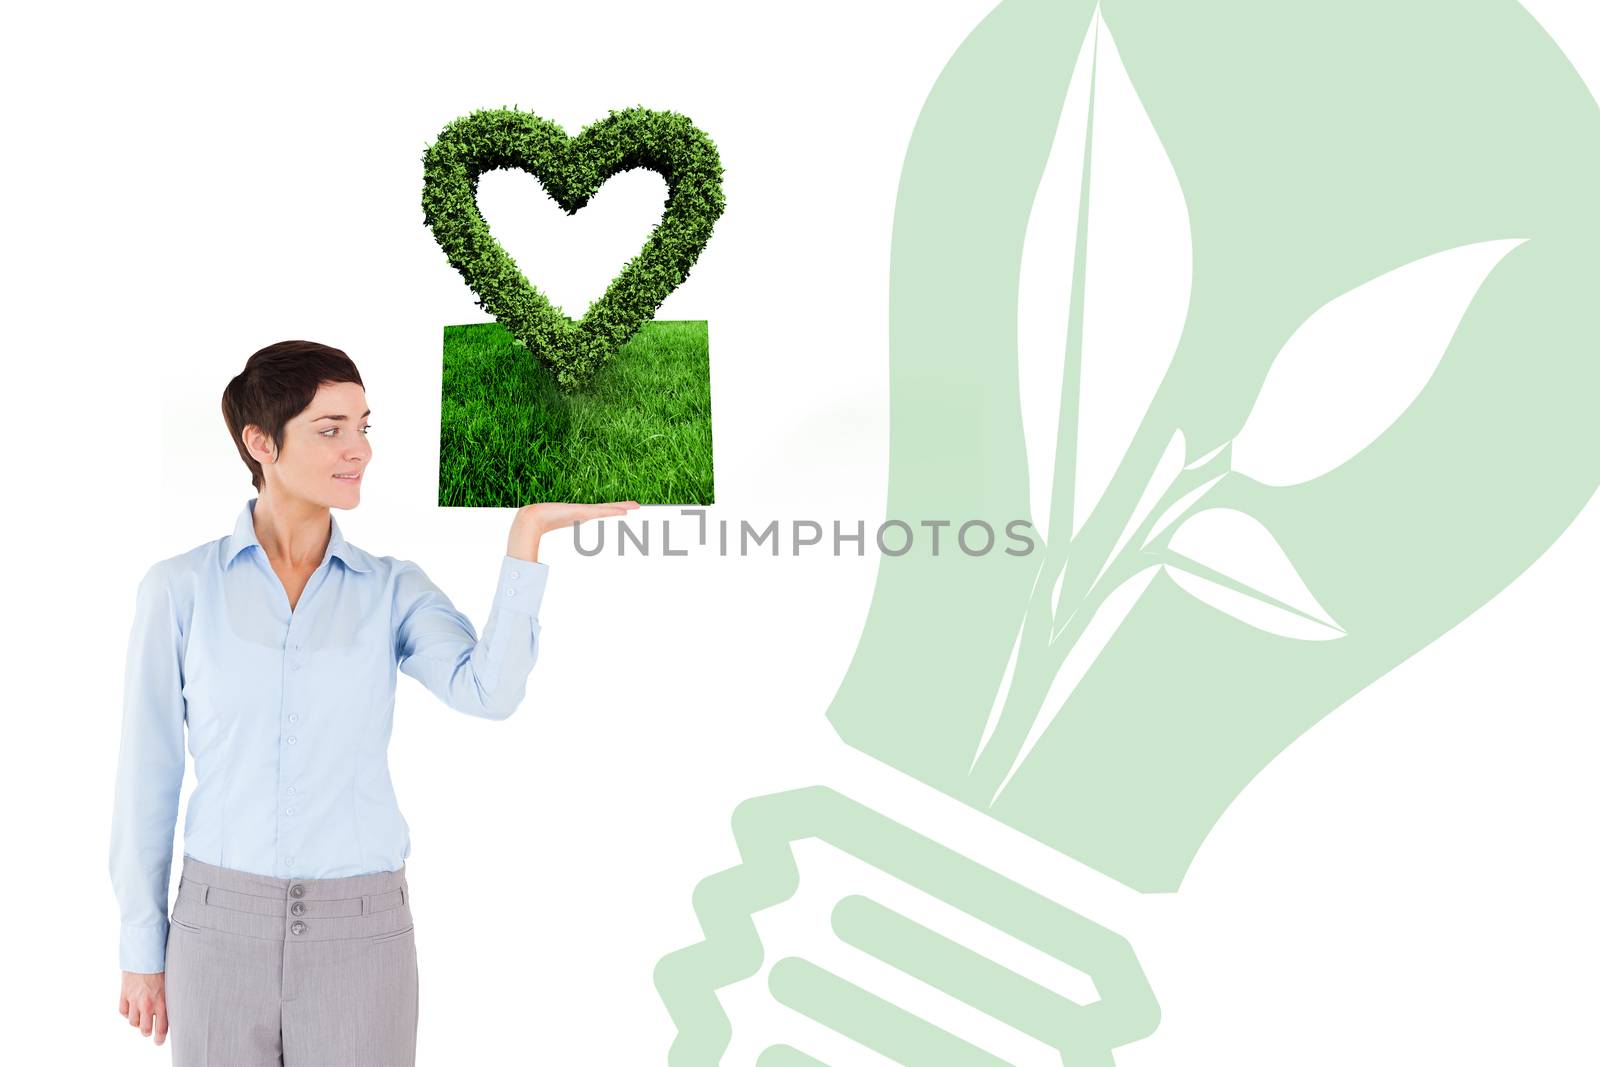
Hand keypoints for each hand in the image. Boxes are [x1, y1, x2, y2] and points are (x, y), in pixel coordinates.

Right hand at [119, 970, 167, 1045]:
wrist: (146, 953)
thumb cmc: (163, 966)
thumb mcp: (172, 983)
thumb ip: (170, 998)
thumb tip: (173, 1010)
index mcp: (162, 1001)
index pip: (161, 1028)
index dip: (159, 1038)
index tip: (159, 1041)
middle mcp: (147, 1004)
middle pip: (144, 1029)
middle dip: (147, 1032)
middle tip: (149, 1032)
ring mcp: (134, 1000)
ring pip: (133, 1022)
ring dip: (137, 1023)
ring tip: (141, 1019)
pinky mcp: (124, 994)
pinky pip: (123, 1011)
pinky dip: (127, 1013)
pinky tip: (132, 1009)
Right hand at [508, 500, 639, 561]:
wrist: (531, 518)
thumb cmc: (539, 527)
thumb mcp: (553, 537)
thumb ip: (556, 547)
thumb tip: (547, 563)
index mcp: (579, 516)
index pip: (600, 512)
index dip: (611, 510)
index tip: (623, 510)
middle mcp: (583, 512)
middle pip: (607, 508)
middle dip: (622, 506)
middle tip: (637, 506)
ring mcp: (583, 511)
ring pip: (607, 508)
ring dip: (622, 507)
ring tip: (635, 506)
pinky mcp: (582, 511)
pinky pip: (602, 511)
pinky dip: (614, 510)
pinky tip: (625, 510)